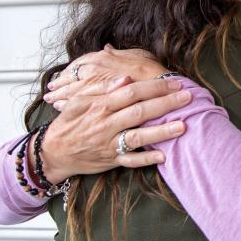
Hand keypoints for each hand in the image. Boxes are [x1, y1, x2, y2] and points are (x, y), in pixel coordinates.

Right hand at [35, 77, 192, 183]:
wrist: (52, 153)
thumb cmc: (69, 124)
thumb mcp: (78, 101)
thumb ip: (102, 89)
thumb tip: (125, 78)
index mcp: (100, 106)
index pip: (131, 92)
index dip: (154, 87)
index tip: (175, 83)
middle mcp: (106, 124)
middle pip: (139, 112)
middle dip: (165, 104)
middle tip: (188, 98)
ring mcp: (108, 144)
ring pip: (138, 137)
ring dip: (161, 132)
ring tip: (182, 126)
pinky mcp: (110, 160)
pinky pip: (130, 161)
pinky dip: (147, 159)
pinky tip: (164, 155)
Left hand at [44, 45, 168, 106]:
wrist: (161, 89)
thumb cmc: (151, 72)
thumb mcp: (137, 55)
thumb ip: (119, 53)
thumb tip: (107, 47)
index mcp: (102, 58)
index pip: (79, 63)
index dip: (70, 70)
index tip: (63, 75)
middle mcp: (93, 70)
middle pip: (70, 77)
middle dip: (59, 84)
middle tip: (50, 88)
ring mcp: (92, 87)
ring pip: (68, 91)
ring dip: (59, 95)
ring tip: (51, 100)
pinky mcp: (93, 103)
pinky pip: (73, 104)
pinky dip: (64, 106)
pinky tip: (59, 109)